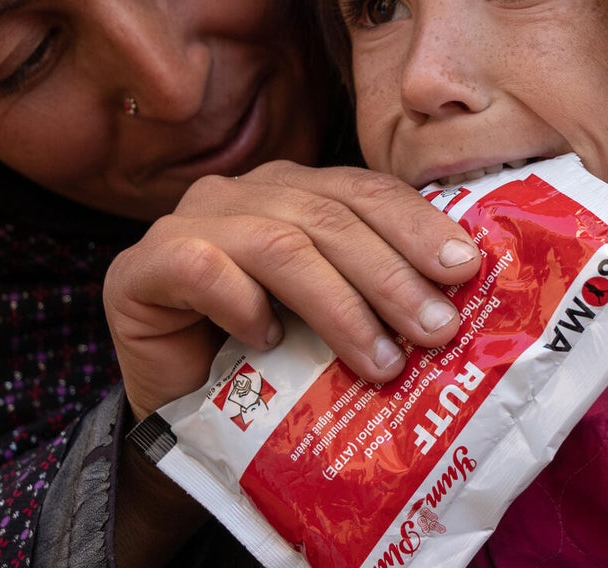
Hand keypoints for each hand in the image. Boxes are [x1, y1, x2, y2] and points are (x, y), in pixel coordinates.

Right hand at [104, 161, 478, 423]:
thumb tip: (462, 292)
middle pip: (330, 217)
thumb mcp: (340, 316)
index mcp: (297, 189)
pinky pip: (203, 269)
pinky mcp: (140, 267)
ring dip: (340, 305)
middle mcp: (244, 193)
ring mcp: (189, 223)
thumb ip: (381, 289)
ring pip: (279, 245)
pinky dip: (245, 304)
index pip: (366, 191)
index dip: (418, 225)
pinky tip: (270, 343)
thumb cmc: (273, 363)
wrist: (187, 416)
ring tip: (382, 361)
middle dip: (391, 275)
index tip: (466, 269)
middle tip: (436, 328)